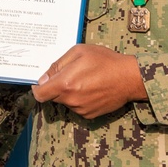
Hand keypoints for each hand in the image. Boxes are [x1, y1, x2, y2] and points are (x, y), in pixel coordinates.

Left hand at [31, 44, 147, 119]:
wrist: (129, 78)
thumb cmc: (105, 61)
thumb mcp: (79, 52)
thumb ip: (57, 65)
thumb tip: (43, 78)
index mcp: (65, 84)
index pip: (40, 94)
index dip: (37, 88)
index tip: (41, 82)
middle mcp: (71, 100)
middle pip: (53, 96)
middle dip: (57, 86)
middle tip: (71, 74)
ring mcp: (81, 109)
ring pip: (66, 101)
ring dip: (69, 92)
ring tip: (85, 79)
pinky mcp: (90, 115)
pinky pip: (77, 107)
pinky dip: (80, 99)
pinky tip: (92, 88)